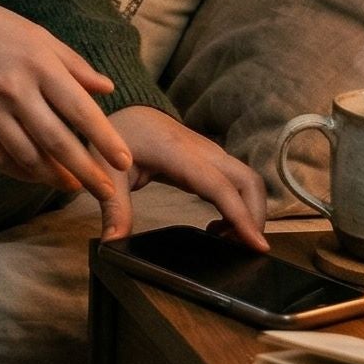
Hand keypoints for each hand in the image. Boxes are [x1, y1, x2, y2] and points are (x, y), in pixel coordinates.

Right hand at [0, 0, 135, 238]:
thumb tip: (107, 89)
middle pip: (57, 141)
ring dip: (53, 177)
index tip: (124, 162)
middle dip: (86, 172)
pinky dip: (20, 172)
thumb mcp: (36, 35)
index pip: (80, 110)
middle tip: (106, 192)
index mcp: (38, 64)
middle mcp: (15, 90)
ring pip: (27, 156)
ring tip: (73, 185)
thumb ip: (73, 65)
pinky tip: (36, 176)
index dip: (104, 140)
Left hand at [108, 104, 269, 250]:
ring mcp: (211, 154)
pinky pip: (237, 183)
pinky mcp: (211, 162)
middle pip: (249, 182)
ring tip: (227, 242)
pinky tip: (218, 227)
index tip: (257, 245)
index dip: (241, 216)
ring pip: (248, 182)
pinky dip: (239, 206)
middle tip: (243, 250)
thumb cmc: (116, 136)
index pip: (221, 187)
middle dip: (256, 217)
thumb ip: (114, 206)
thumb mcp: (106, 171)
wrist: (127, 112)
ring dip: (249, 212)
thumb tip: (112, 241)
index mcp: (179, 153)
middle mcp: (204, 151)